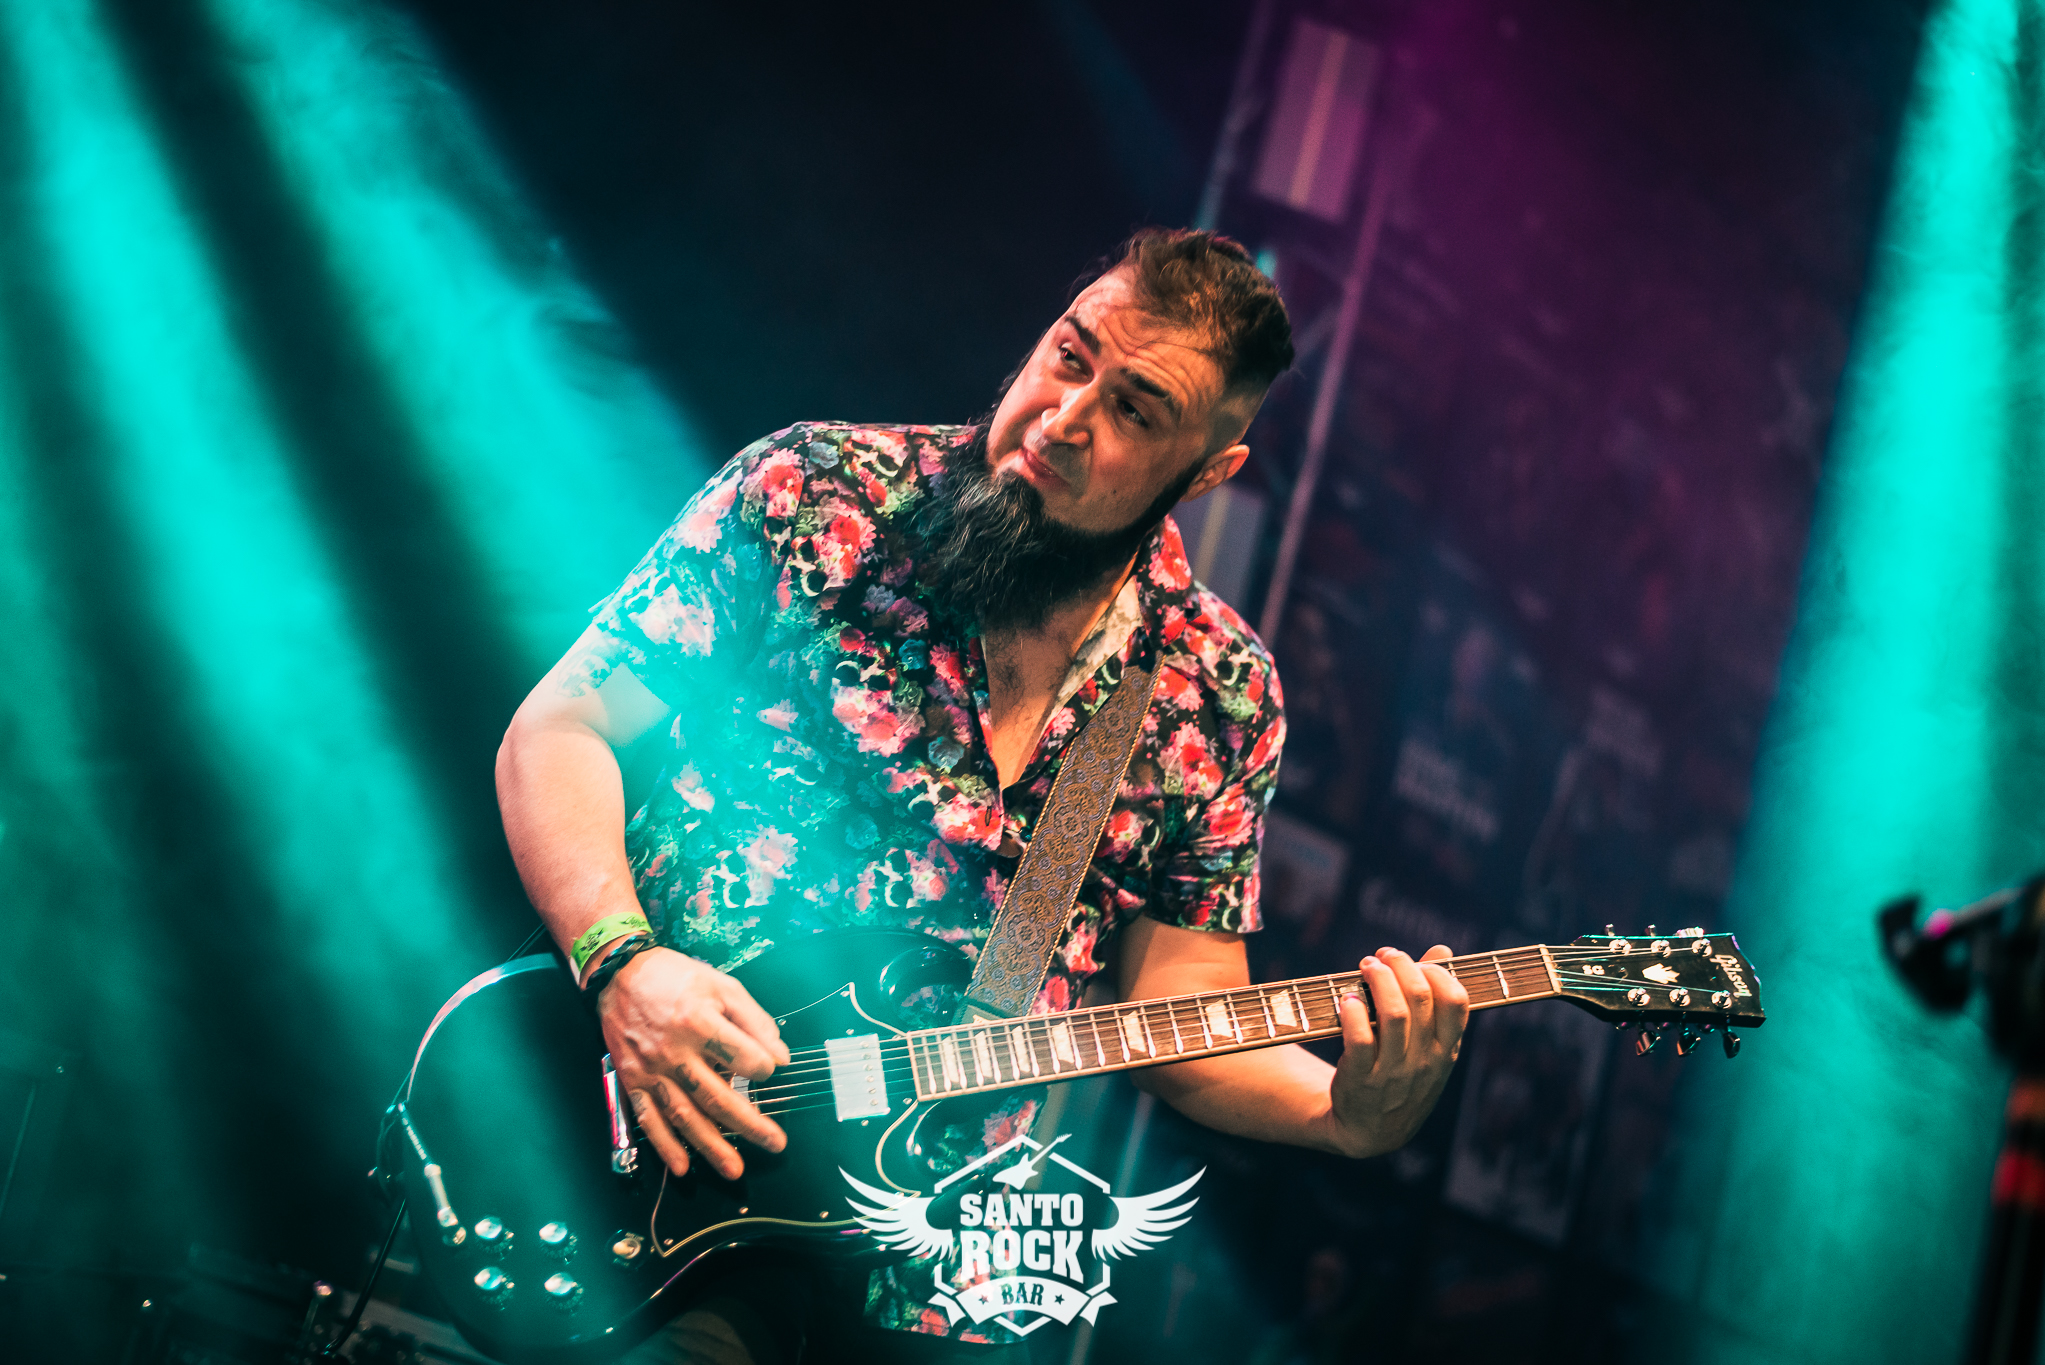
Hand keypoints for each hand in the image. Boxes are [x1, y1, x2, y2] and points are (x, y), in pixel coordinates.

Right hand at [596, 946, 791, 1178]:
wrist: (619, 975)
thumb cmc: (675, 978)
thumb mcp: (722, 986)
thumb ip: (754, 1021)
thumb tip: (781, 1056)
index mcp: (699, 1023)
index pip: (742, 1059)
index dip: (764, 1067)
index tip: (771, 1070)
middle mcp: (674, 1052)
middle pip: (717, 1097)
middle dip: (749, 1125)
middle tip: (775, 1143)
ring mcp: (651, 1071)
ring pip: (684, 1116)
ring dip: (710, 1147)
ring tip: (734, 1169)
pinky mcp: (632, 1081)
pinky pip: (648, 1119)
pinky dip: (664, 1145)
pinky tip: (682, 1167)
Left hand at [1324, 945, 1469, 1158]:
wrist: (1371, 1131)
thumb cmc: (1402, 1074)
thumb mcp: (1428, 1047)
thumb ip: (1435, 998)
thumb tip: (1442, 951)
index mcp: (1447, 1051)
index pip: (1457, 1002)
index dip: (1436, 971)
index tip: (1416, 961)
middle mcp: (1424, 1062)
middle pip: (1421, 998)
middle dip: (1400, 965)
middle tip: (1382, 956)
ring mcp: (1393, 1073)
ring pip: (1392, 1014)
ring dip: (1377, 980)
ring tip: (1366, 966)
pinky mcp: (1360, 1080)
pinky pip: (1359, 1039)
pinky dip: (1352, 1012)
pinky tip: (1348, 999)